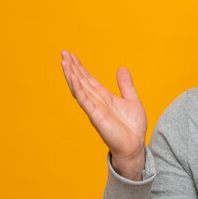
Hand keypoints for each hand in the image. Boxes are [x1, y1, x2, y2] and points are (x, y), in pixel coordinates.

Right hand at [60, 50, 146, 179]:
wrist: (134, 146)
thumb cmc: (132, 127)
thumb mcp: (132, 100)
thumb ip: (126, 85)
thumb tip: (122, 68)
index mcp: (104, 97)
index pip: (89, 79)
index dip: (80, 67)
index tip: (71, 55)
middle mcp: (96, 102)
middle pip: (81, 81)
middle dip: (72, 67)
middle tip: (63, 53)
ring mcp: (95, 109)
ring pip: (80, 89)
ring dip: (71, 75)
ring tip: (64, 62)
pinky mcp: (96, 116)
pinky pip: (85, 101)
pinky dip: (79, 89)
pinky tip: (73, 78)